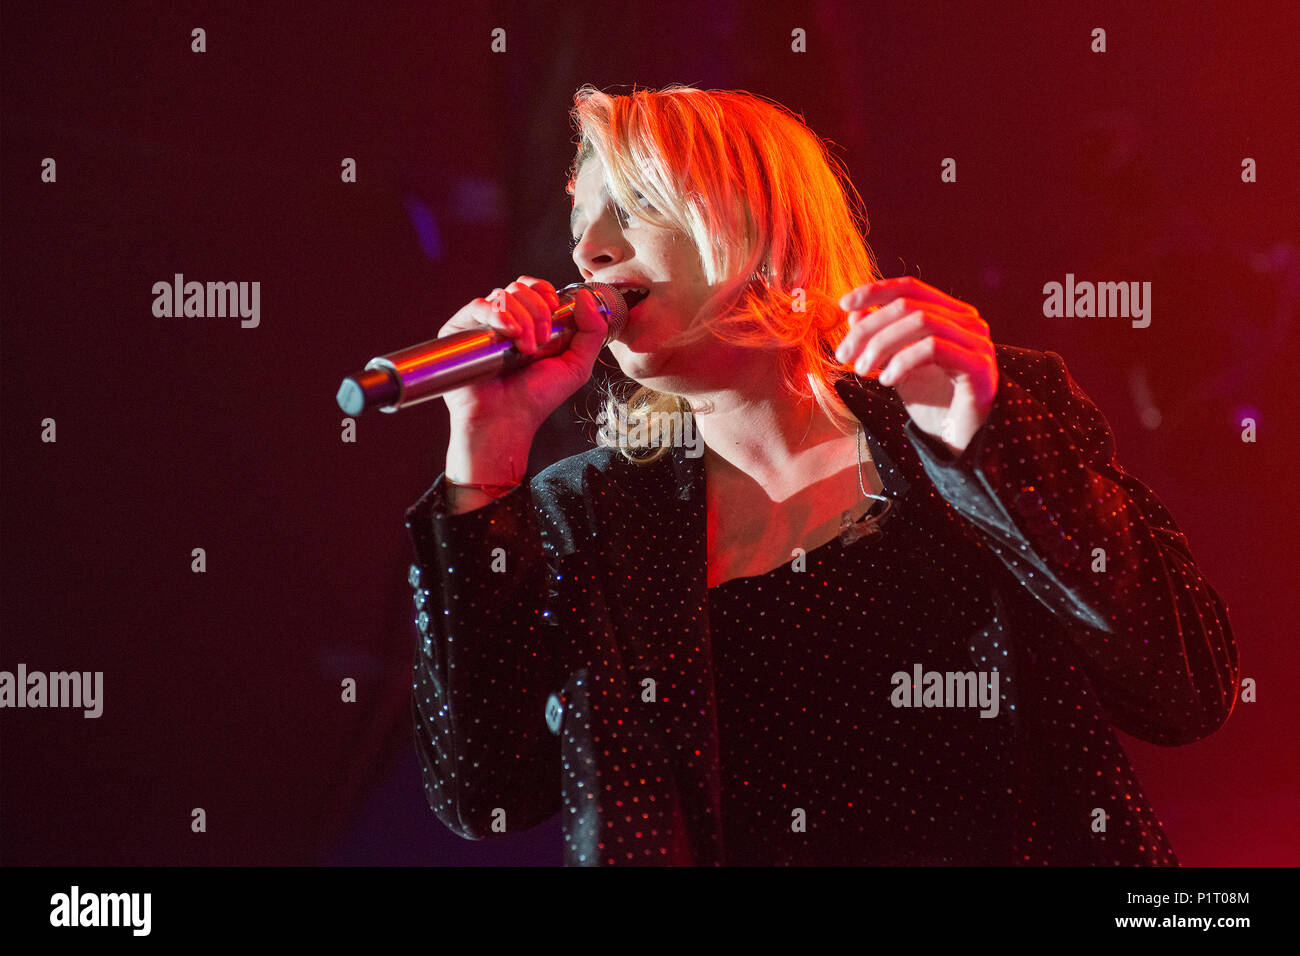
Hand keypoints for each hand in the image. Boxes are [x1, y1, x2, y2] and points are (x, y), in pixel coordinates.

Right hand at [436, 275, 608, 431]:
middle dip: (538, 311)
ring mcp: (482, 324)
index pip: (536, 288)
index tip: (555, 315)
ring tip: (525, 348)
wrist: (506, 420)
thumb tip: (586, 296)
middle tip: (542, 342)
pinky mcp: (460, 330)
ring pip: (503, 294)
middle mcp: (505, 320)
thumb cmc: (536, 399)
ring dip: (522, 318)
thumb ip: (592, 331)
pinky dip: (498, 315)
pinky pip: (478, 306)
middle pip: (521, 287)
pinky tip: (509, 334)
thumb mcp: (576, 366)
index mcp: (530, 323)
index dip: (547, 294)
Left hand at [835, 276, 996, 457]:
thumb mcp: (896, 364)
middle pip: (908, 306)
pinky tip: (886, 380)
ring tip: (862, 370)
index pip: (909, 288)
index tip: (843, 305)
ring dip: (882, 344)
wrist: (959, 440)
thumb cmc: (931, 401)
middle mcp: (968, 322)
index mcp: (950, 314)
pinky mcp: (978, 365)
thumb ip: (879, 337)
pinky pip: (934, 348)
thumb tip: (854, 312)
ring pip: (920, 321)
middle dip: (869, 328)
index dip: (874, 292)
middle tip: (844, 355)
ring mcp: (976, 341)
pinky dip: (902, 360)